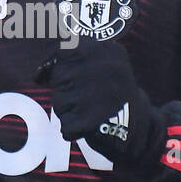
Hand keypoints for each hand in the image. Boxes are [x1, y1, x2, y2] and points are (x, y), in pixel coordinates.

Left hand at [34, 38, 166, 171]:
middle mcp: (106, 68)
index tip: (55, 76)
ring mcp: (98, 93)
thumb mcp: (105, 68)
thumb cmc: (114, 98)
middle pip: (59, 77)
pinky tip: (91, 127)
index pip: (64, 50)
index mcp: (110, 51)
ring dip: (69, 110)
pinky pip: (65, 124)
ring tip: (92, 112)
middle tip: (88, 99)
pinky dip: (73, 129)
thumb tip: (39, 73)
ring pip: (59, 100)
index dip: (55, 65)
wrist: (141, 131)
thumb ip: (73, 61)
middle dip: (66, 91)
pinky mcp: (91, 118)